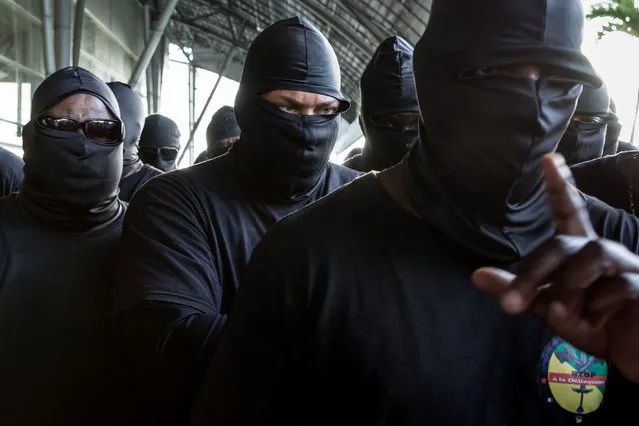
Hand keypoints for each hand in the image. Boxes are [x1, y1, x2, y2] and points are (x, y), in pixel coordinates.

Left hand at [472, 154, 638, 382]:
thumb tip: (476, 276)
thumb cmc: (592, 326)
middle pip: (562, 245)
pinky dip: (597, 308)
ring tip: (562, 313)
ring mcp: (627, 268)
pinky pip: (618, 287)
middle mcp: (603, 253)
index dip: (560, 187)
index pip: (570, 212)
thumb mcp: (548, 310)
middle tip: (510, 305)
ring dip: (568, 287)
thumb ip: (517, 291)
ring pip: (592, 255)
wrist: (631, 358)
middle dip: (532, 275)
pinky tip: (595, 322)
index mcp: (580, 254)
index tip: (548, 159)